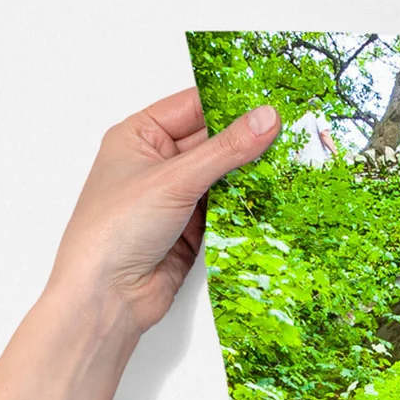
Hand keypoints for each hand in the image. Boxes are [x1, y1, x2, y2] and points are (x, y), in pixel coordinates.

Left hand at [46, 88, 281, 335]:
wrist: (108, 296)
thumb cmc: (117, 228)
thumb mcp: (175, 179)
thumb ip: (225, 150)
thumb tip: (266, 118)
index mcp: (140, 136)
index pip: (193, 107)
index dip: (231, 104)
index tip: (272, 103)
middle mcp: (158, 164)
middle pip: (213, 143)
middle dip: (248, 143)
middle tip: (291, 135)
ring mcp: (177, 198)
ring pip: (224, 179)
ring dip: (251, 178)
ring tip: (291, 166)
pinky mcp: (194, 230)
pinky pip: (229, 211)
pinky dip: (249, 208)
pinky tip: (275, 201)